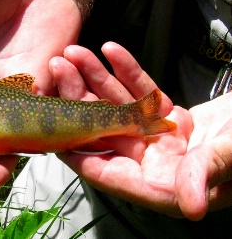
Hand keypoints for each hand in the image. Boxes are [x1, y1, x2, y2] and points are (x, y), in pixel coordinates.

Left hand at [51, 42, 231, 220]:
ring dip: (96, 80)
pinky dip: (128, 72)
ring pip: (118, 108)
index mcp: (162, 186)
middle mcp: (155, 165)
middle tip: (58, 69)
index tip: (50, 128)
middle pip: (106, 132)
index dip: (77, 150)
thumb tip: (193, 207)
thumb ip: (207, 175)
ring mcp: (160, 141)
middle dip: (80, 100)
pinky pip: (143, 93)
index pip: (108, 172)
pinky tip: (111, 51)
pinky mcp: (170, 119)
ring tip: (75, 53)